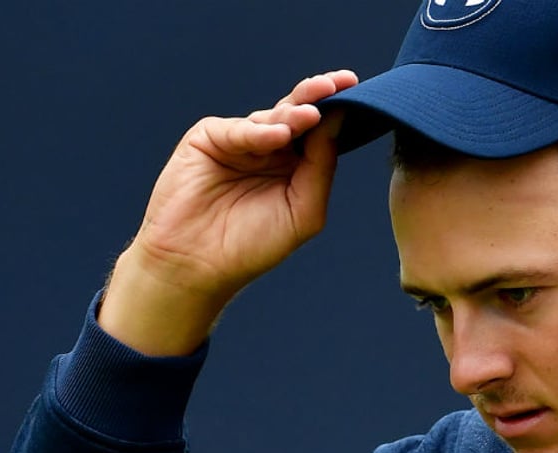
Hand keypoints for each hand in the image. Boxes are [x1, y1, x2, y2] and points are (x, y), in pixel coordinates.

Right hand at [99, 71, 358, 355]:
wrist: (197, 265)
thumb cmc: (253, 245)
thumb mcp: (304, 210)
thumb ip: (321, 168)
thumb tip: (336, 123)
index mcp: (296, 164)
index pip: (322, 131)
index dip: (339, 111)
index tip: (360, 91)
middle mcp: (269, 147)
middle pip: (299, 113)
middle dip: (320, 95)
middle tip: (340, 82)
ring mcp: (239, 141)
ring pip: (271, 116)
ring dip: (293, 113)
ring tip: (311, 115)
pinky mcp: (208, 139)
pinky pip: (237, 129)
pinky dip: (257, 132)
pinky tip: (277, 136)